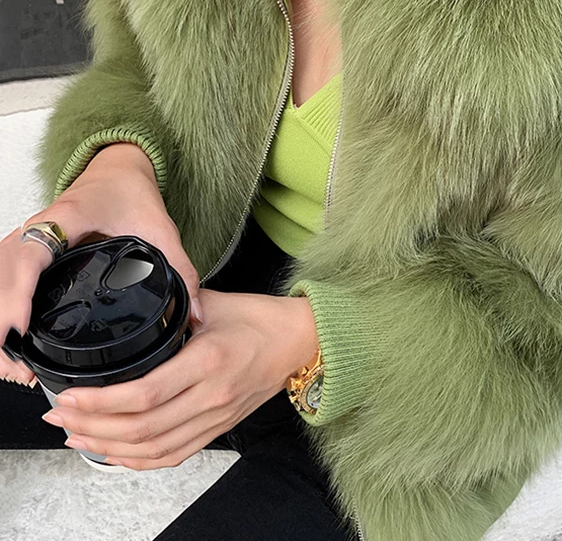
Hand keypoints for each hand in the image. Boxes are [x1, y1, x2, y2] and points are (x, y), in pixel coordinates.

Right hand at [2, 142, 201, 385]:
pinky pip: (2, 277)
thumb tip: (195, 312)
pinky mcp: (27, 247)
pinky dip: (1, 308)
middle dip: (3, 321)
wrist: (117, 168)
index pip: (32, 254)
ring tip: (12, 366)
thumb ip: (181, 267)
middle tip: (18, 367)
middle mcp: (39, 225)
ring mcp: (28, 235)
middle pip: (2, 273)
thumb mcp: (161, 227)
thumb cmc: (131, 190)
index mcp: (68, 216)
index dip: (19, 291)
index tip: (20, 326)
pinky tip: (8, 342)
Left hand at [41, 288, 318, 469]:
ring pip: (153, 449)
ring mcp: (216, 417)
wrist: (299, 340)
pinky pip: (173, 455)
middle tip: (59, 414)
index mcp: (209, 360)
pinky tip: (113, 452)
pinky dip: (138, 460)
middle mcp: (212, 396)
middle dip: (92, 426)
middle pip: (142, 428)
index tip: (71, 395)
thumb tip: (135, 306)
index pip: (147, 393)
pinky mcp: (219, 428)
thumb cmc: (260, 318)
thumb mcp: (215, 302)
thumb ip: (174, 305)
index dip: (102, 402)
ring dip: (108, 448)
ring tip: (75, 435)